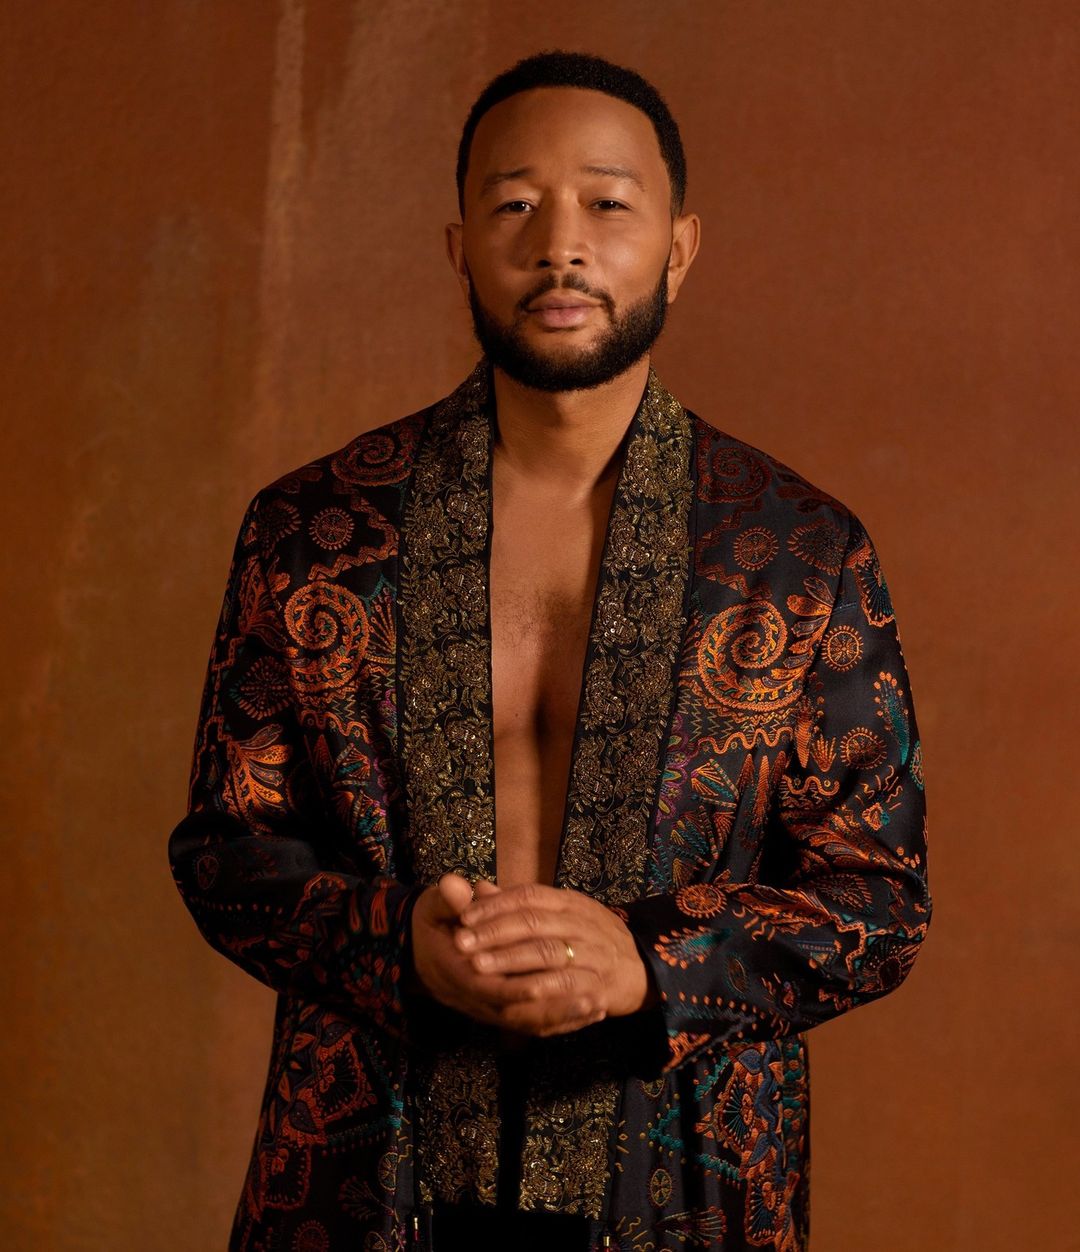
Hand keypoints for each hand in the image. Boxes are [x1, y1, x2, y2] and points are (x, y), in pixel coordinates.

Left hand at [454, 881, 657, 1030]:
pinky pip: (570, 986)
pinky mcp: (601, 984)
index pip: (528, 896)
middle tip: (461, 943)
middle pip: (534, 922)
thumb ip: (520, 905)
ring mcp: (593, 953)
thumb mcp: (560, 914)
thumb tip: (477, 888)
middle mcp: (581, 923)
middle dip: (494, 932)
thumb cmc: (591, 938)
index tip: (463, 916)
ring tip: (479, 967)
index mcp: (568, 902)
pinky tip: (517, 994)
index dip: (495, 905)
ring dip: (511, 959)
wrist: (643, 966)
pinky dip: (543, 989)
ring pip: (549, 952)